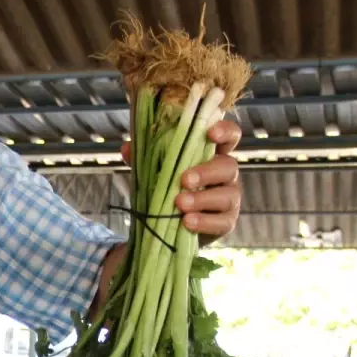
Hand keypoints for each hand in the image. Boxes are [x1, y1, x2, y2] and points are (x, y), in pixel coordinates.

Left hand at [121, 120, 241, 241]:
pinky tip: (187, 222)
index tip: (210, 133)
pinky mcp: (226, 222)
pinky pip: (222, 222)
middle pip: (229, 166)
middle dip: (207, 172)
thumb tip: (127, 148)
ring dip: (203, 199)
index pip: (229, 136)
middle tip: (184, 180)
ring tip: (179, 203)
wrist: (171, 225)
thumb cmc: (168, 189)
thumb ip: (144, 159)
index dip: (225, 131)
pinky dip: (205, 222)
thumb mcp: (155, 171)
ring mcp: (229, 198)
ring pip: (228, 195)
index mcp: (212, 155)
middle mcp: (226, 174)